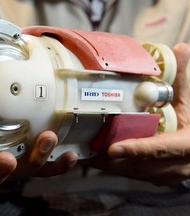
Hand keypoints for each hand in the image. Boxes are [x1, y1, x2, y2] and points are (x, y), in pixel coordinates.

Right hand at [0, 131, 77, 187]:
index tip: (3, 160)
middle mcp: (8, 170)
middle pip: (17, 172)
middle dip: (25, 161)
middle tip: (29, 150)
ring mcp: (25, 166)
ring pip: (37, 167)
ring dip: (45, 155)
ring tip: (49, 138)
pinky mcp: (39, 160)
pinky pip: (53, 165)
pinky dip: (62, 162)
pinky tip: (71, 154)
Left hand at [89, 43, 189, 185]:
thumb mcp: (188, 103)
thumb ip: (180, 80)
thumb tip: (181, 48)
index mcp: (187, 145)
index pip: (160, 148)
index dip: (136, 149)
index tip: (111, 149)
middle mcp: (178, 165)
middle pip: (140, 166)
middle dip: (111, 160)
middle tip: (86, 150)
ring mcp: (168, 175)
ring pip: (133, 173)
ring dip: (109, 166)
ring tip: (86, 155)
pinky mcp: (159, 178)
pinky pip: (132, 175)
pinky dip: (114, 168)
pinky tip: (97, 159)